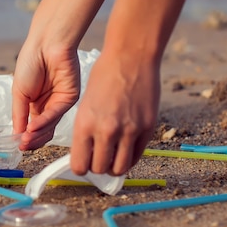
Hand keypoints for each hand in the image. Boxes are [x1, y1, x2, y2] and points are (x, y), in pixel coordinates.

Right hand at [12, 44, 80, 149]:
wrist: (45, 44)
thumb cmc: (30, 62)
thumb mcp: (19, 92)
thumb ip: (19, 115)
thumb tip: (17, 135)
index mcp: (35, 104)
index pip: (32, 128)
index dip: (25, 137)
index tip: (17, 144)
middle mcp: (48, 106)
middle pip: (42, 131)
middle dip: (31, 139)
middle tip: (22, 144)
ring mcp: (59, 103)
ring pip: (50, 126)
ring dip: (37, 134)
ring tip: (25, 138)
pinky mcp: (70, 98)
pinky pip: (56, 114)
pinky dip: (44, 122)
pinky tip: (33, 125)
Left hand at [69, 49, 159, 175]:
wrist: (130, 58)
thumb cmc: (104, 76)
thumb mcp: (85, 103)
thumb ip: (86, 129)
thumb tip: (87, 152)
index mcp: (85, 124)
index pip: (79, 165)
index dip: (80, 167)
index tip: (83, 162)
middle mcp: (106, 131)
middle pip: (99, 169)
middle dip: (97, 167)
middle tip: (99, 158)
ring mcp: (129, 131)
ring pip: (119, 168)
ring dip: (114, 166)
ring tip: (113, 157)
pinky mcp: (147, 128)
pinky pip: (137, 156)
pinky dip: (130, 157)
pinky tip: (126, 149)